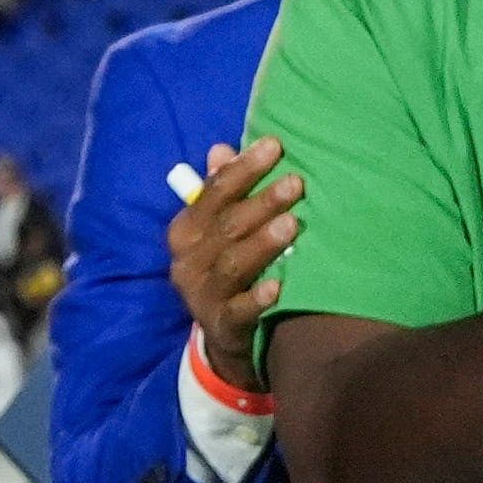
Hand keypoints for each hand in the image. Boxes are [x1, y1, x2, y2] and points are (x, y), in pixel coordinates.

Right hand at [168, 139, 301, 392]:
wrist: (224, 336)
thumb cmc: (225, 268)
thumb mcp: (216, 231)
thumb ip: (220, 191)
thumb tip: (221, 149)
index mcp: (185, 230)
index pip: (213, 192)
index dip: (243, 169)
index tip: (275, 146)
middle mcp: (188, 261)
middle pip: (226, 225)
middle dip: (262, 202)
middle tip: (296, 183)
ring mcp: (203, 295)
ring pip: (233, 263)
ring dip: (263, 242)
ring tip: (294, 223)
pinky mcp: (221, 325)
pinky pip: (239, 309)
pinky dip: (258, 297)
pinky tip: (280, 285)